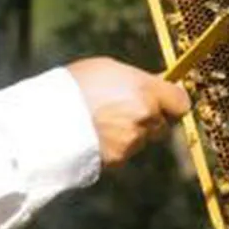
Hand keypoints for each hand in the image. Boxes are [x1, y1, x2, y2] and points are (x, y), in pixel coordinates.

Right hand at [68, 57, 191, 167]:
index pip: (181, 103)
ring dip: (131, 133)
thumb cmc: (74, 86)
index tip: (167, 99)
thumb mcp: (107, 68)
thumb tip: (156, 82)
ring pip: (142, 139)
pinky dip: (115, 147)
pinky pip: (124, 153)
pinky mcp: (119, 160)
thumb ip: (137, 79)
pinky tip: (95, 136)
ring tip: (102, 122)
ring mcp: (133, 141)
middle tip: (127, 110)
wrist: (47, 120)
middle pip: (163, 124)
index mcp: (146, 91)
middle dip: (151, 119)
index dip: (174, 102)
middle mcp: (145, 117)